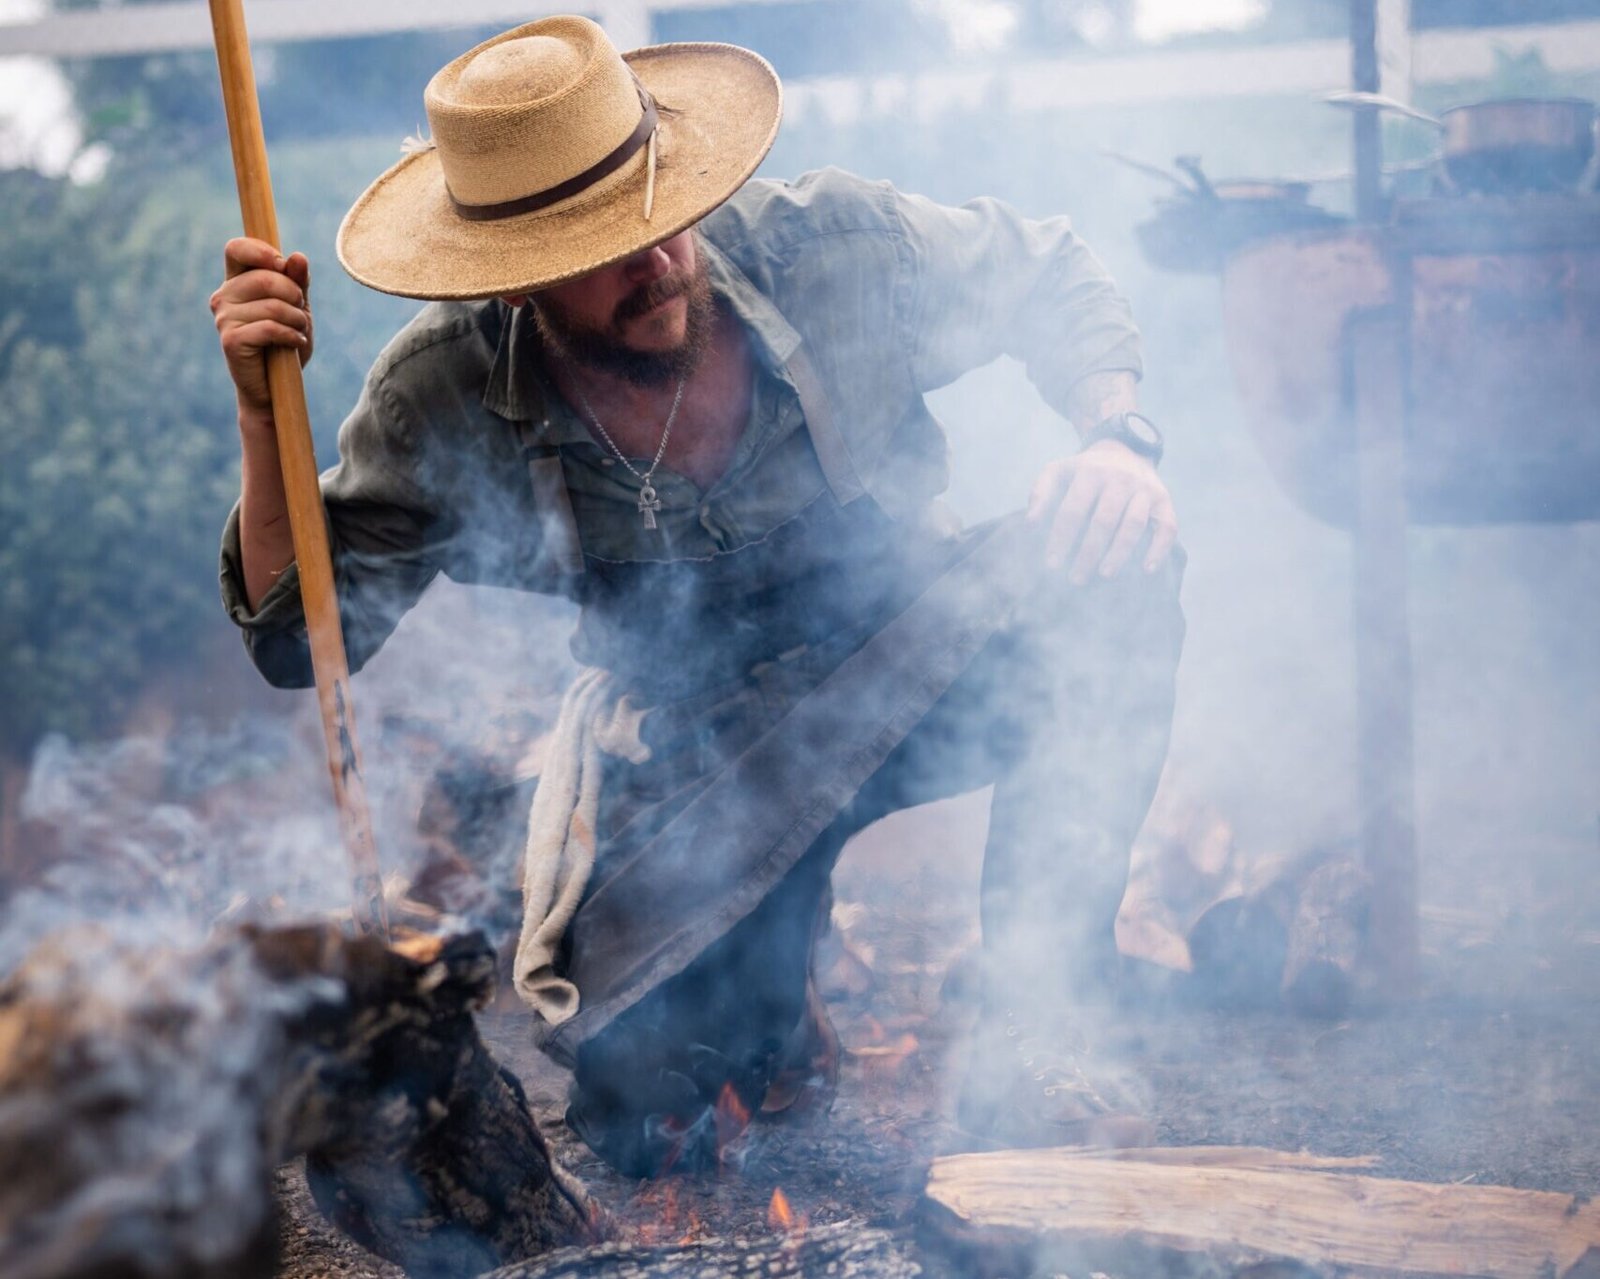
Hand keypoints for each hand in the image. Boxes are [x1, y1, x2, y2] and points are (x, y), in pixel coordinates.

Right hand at [209, 237, 312, 417]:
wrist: (275, 388)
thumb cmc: (285, 343)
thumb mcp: (297, 308)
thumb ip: (297, 282)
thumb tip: (297, 256)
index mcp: (237, 282)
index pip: (237, 248)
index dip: (262, 251)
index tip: (283, 266)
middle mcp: (224, 296)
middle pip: (266, 277)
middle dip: (295, 295)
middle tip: (299, 314)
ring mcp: (224, 318)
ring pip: (272, 304)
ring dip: (297, 319)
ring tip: (298, 331)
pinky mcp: (230, 340)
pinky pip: (269, 327)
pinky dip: (291, 335)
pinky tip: (295, 343)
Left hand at [1026, 440, 1177, 583]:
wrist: (1124, 450)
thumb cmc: (1084, 471)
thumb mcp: (1058, 471)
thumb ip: (1040, 493)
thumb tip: (1030, 523)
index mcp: (1090, 472)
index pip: (1072, 511)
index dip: (1061, 539)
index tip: (1052, 565)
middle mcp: (1120, 479)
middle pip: (1103, 521)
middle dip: (1088, 553)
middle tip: (1075, 578)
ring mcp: (1144, 489)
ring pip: (1133, 525)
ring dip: (1119, 553)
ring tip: (1104, 574)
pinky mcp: (1164, 500)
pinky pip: (1167, 527)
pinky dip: (1159, 549)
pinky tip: (1147, 569)